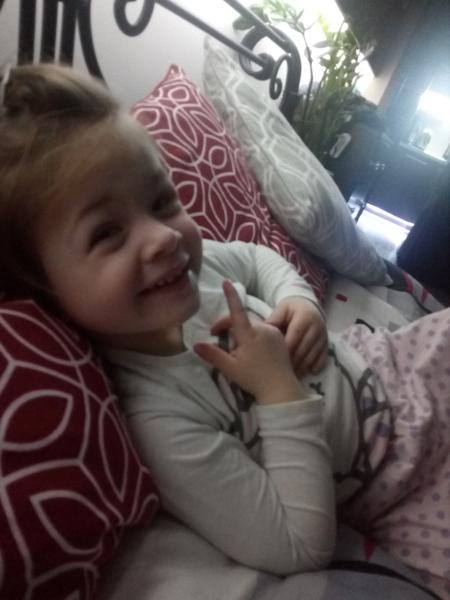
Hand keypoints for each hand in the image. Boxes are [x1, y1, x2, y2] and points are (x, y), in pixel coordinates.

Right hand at [194, 281, 304, 405]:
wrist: (281, 389)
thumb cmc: (254, 379)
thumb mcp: (230, 369)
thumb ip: (213, 355)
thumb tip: (195, 345)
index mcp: (249, 335)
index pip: (237, 311)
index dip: (231, 296)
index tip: (226, 281)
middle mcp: (263, 329)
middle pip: (242, 321)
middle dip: (229, 328)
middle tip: (220, 342)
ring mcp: (273, 332)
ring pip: (252, 327)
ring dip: (242, 334)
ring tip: (238, 352)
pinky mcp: (281, 337)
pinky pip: (263, 331)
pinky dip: (255, 337)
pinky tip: (254, 353)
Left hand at [266, 297, 327, 375]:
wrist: (309, 306)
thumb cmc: (291, 309)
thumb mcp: (281, 309)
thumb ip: (272, 321)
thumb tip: (258, 334)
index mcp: (304, 317)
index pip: (293, 338)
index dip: (284, 351)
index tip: (273, 361)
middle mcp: (317, 327)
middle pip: (303, 350)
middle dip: (291, 363)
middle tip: (279, 374)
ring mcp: (323, 337)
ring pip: (312, 357)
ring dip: (300, 369)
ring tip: (288, 377)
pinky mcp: (327, 345)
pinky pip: (322, 359)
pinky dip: (312, 368)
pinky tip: (301, 374)